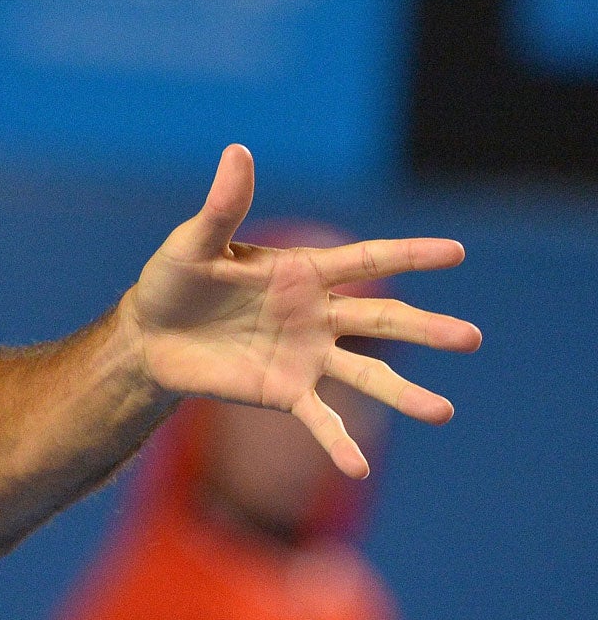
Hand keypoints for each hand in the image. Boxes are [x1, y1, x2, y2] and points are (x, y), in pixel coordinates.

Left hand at [123, 145, 482, 476]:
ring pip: (364, 375)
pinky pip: (317, 419)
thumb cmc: (172, 281)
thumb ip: (222, 206)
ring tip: (444, 412)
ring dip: (403, 395)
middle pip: (381, 321)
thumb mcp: (194, 243)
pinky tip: (357, 468)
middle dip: (425, 330)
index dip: (409, 256)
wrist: (147, 336)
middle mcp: (314, 315)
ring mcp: (304, 356)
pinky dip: (337, 443)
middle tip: (471, 338)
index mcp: (300, 272)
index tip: (455, 253)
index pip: (366, 262)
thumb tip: (237, 151)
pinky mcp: (282, 391)